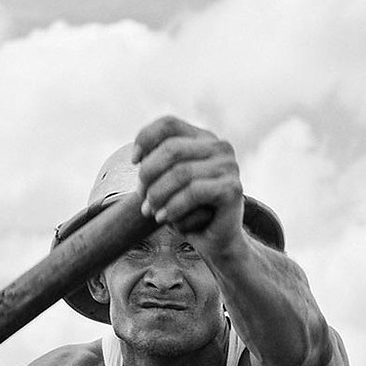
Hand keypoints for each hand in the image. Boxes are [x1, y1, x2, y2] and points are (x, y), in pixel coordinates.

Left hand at [133, 116, 244, 253]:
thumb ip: (156, 164)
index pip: (169, 124)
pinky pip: (194, 192)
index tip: (133, 162)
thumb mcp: (166, 184)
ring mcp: (229, 166)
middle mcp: (220, 147)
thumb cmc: (187, 210)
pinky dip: (173, 207)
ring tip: (150, 211)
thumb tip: (137, 157)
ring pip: (180, 172)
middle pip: (172, 148)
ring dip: (158, 195)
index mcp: (203, 139)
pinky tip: (164, 218)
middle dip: (148, 174)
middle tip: (141, 198)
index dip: (145, 138)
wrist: (214, 241)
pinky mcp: (232, 188)